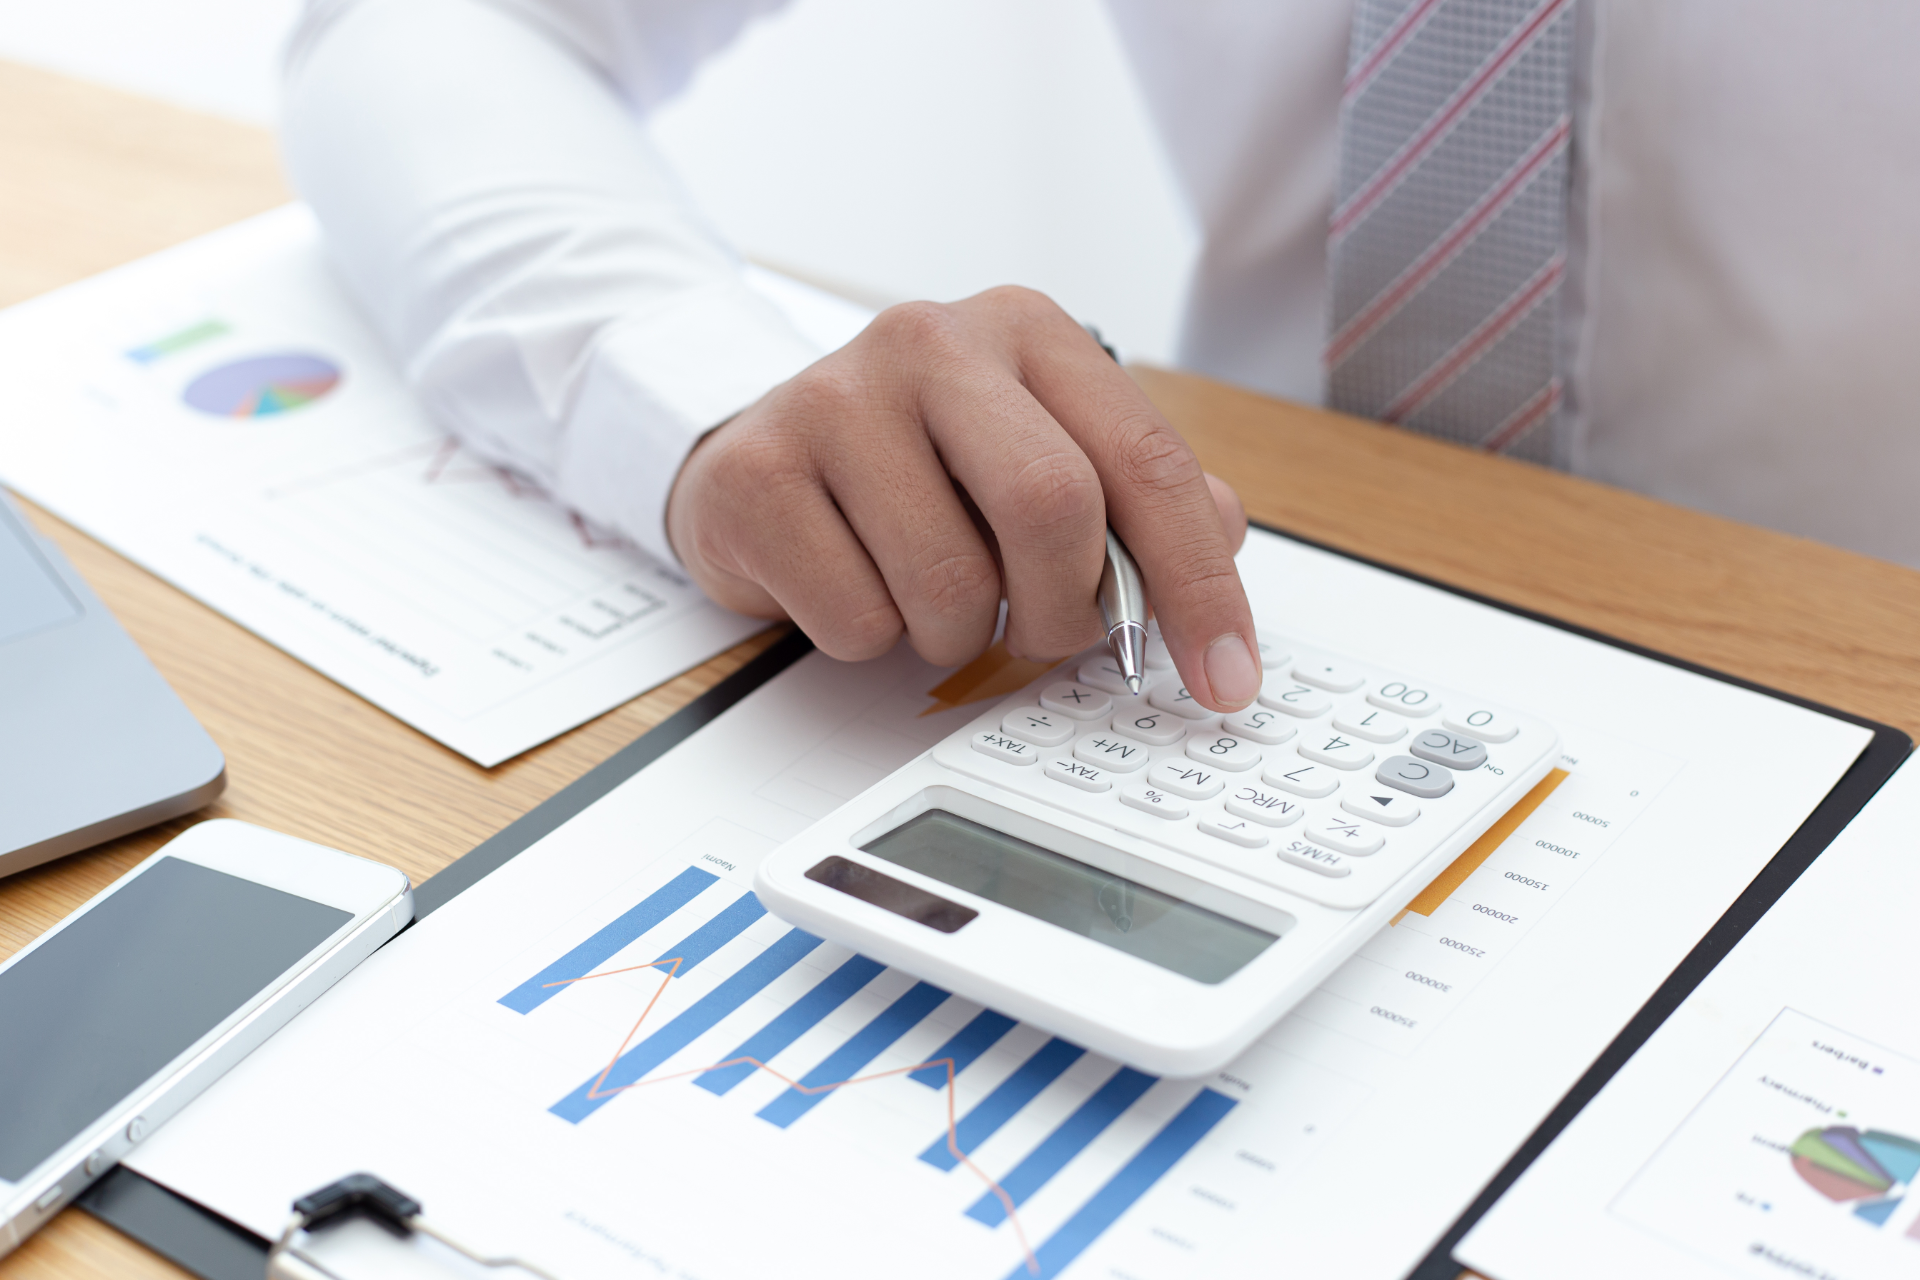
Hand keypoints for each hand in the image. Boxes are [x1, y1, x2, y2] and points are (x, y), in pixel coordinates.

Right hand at [664, 287, 1260, 710]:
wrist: (759, 455)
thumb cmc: (917, 466)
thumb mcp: (1035, 454)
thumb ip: (1135, 495)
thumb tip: (1223, 536)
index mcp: (1026, 331)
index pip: (1146, 462)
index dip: (1199, 586)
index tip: (1226, 679)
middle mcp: (932, 341)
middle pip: (1051, 506)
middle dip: (1064, 611)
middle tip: (1046, 639)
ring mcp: (834, 398)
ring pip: (950, 584)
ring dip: (958, 634)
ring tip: (930, 596)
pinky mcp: (757, 471)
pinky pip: (857, 620)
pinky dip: (872, 640)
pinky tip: (854, 584)